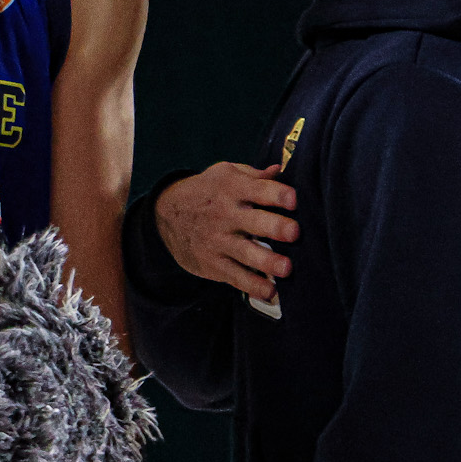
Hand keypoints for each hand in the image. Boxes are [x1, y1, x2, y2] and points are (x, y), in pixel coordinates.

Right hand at [153, 163, 297, 300]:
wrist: (165, 214)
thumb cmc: (206, 192)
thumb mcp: (225, 174)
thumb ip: (255, 175)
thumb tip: (282, 170)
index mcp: (233, 189)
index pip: (259, 190)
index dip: (277, 194)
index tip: (294, 201)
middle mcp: (226, 215)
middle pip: (254, 222)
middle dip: (275, 227)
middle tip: (294, 232)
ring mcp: (219, 241)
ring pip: (246, 253)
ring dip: (267, 261)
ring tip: (286, 268)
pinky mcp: (213, 263)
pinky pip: (235, 276)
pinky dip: (253, 285)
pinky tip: (270, 291)